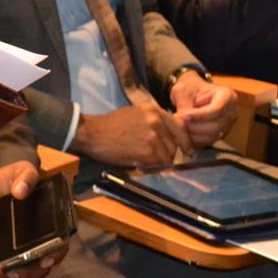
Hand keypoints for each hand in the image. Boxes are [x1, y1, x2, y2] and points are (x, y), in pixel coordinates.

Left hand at [0, 160, 67, 277]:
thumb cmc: (14, 178)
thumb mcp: (21, 171)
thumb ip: (24, 176)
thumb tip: (21, 190)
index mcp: (53, 221)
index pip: (61, 242)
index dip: (56, 253)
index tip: (45, 259)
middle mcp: (43, 238)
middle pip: (44, 261)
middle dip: (34, 270)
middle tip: (19, 273)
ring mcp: (26, 247)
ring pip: (29, 268)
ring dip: (21, 276)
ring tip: (7, 277)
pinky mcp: (9, 250)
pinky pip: (11, 266)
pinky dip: (6, 273)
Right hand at [72, 100, 190, 167]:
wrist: (92, 133)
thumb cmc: (111, 125)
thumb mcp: (136, 114)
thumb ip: (154, 122)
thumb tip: (170, 137)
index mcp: (154, 110)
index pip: (181, 127)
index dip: (184, 141)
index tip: (185, 150)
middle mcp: (156, 121)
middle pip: (175, 144)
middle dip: (168, 154)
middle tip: (157, 160)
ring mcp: (152, 136)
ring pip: (167, 156)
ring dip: (158, 163)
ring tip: (145, 162)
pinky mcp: (146, 151)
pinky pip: (156, 164)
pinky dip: (150, 168)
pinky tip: (139, 164)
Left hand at [169, 72, 237, 148]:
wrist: (192, 94)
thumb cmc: (189, 88)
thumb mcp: (184, 91)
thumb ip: (184, 105)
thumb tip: (183, 121)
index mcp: (227, 96)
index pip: (216, 110)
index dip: (198, 116)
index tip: (182, 116)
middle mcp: (231, 112)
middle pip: (215, 126)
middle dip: (194, 126)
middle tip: (177, 122)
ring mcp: (227, 125)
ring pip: (212, 137)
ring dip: (192, 135)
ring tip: (178, 127)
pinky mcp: (219, 135)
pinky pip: (207, 142)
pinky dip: (194, 140)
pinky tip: (183, 133)